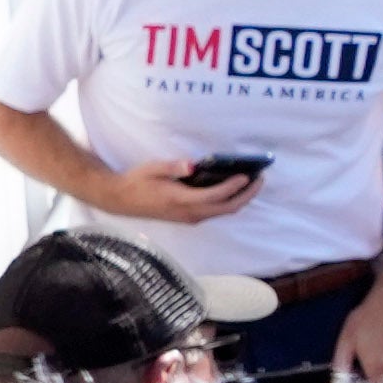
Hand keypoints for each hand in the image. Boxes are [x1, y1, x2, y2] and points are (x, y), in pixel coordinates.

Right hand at [107, 160, 257, 229]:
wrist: (122, 201)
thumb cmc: (137, 181)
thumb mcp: (152, 168)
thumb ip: (173, 167)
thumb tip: (192, 165)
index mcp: (180, 200)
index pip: (215, 195)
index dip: (233, 186)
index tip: (246, 175)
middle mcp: (189, 213)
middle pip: (227, 207)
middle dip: (247, 194)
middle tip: (260, 179)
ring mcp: (190, 217)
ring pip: (224, 211)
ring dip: (241, 199)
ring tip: (253, 182)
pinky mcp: (190, 217)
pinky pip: (217, 211)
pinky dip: (230, 201)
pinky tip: (235, 189)